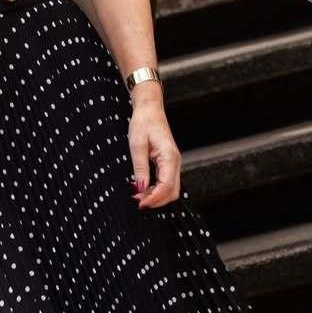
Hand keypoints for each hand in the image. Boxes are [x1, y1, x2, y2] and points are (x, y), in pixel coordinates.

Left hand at [128, 83, 180, 208]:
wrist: (149, 109)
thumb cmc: (144, 122)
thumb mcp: (137, 144)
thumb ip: (140, 168)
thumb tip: (140, 188)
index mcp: (169, 156)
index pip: (166, 186)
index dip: (154, 198)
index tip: (140, 203)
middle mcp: (175, 161)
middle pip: (172, 192)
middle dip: (156, 200)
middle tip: (137, 201)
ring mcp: (173, 163)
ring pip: (171, 189)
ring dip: (156, 196)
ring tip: (138, 196)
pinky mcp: (168, 163)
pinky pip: (167, 182)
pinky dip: (157, 190)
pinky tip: (144, 189)